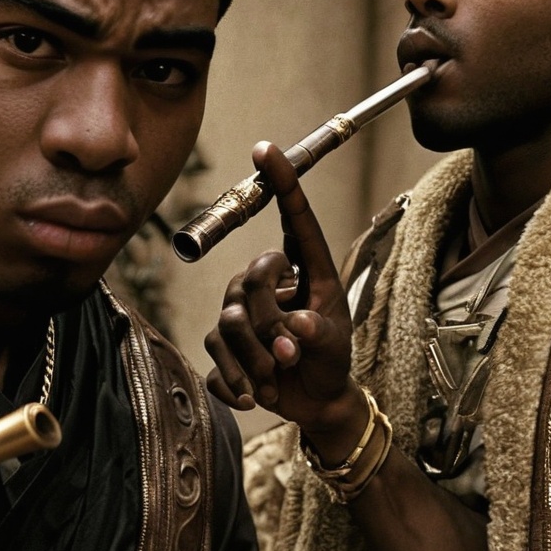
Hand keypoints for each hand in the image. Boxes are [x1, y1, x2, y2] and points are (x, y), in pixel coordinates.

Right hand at [205, 142, 366, 452]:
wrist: (315, 401)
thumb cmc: (330, 361)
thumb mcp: (334, 346)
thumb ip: (317, 335)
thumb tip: (296, 327)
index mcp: (306, 270)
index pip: (293, 217)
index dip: (280, 181)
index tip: (265, 149)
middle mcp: (270, 283)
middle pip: (250, 281)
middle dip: (269, 327)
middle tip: (288, 357)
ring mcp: (243, 311)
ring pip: (230, 321)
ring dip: (254, 360)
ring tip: (274, 381)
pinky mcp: (224, 344)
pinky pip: (215, 354)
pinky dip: (235, 381)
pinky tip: (253, 396)